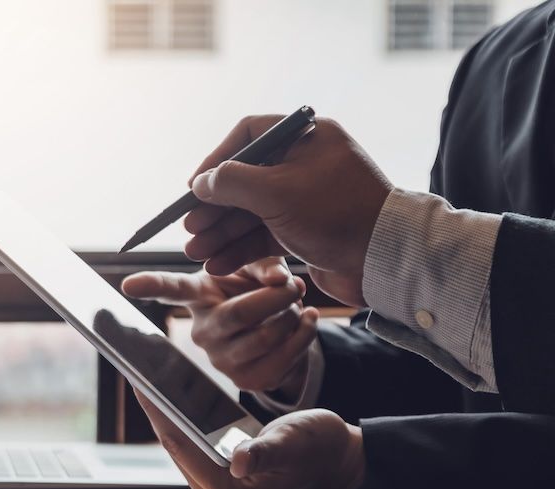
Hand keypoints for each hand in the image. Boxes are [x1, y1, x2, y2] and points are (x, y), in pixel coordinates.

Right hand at [122, 257, 318, 396]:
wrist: (279, 329)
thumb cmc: (259, 290)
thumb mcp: (259, 268)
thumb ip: (266, 264)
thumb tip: (280, 280)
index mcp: (198, 296)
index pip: (171, 290)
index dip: (150, 285)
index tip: (127, 284)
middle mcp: (201, 332)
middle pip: (240, 314)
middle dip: (277, 297)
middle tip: (296, 284)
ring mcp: (221, 361)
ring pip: (266, 337)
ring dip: (293, 316)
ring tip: (297, 305)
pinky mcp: (247, 381)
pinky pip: (283, 358)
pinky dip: (304, 335)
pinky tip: (307, 321)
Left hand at [135, 391, 363, 488]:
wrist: (337, 460)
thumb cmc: (321, 449)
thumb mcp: (294, 443)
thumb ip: (267, 452)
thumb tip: (241, 461)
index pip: (180, 444)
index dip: (157, 408)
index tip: (137, 377)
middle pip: (174, 443)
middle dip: (155, 405)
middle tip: (134, 366)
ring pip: (178, 441)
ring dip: (163, 409)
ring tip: (143, 372)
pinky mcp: (216, 476)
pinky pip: (190, 441)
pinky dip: (179, 415)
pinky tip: (166, 388)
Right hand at [183, 115, 392, 305]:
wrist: (387, 259)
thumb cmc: (337, 214)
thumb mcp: (276, 192)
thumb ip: (232, 183)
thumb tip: (201, 182)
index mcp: (306, 138)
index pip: (248, 136)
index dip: (216, 161)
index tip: (194, 187)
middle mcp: (306, 163)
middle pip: (245, 179)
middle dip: (214, 208)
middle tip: (190, 228)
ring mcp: (306, 198)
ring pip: (252, 211)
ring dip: (222, 233)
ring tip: (196, 253)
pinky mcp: (307, 230)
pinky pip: (265, 234)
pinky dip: (241, 249)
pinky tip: (218, 264)